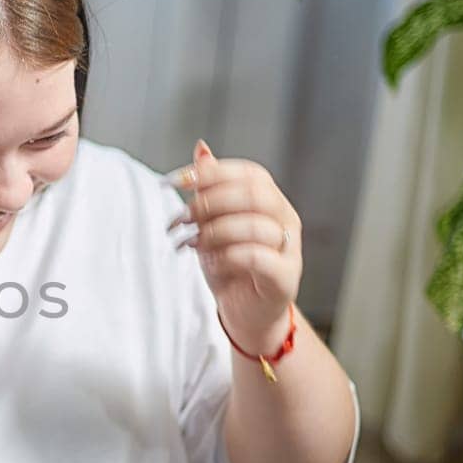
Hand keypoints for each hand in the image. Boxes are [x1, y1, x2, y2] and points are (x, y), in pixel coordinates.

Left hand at [168, 140, 301, 353]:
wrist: (244, 313)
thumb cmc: (229, 265)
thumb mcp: (212, 223)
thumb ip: (209, 188)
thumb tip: (201, 149)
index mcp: (270, 200)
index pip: (248, 173)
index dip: (210, 173)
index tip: (173, 181)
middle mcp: (285, 219)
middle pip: (253, 194)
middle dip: (209, 202)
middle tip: (180, 218)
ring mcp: (289, 248)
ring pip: (254, 225)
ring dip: (213, 232)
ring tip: (188, 242)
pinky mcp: (284, 277)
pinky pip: (258, 257)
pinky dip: (227, 256)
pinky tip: (208, 262)